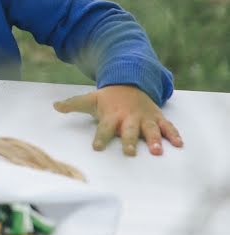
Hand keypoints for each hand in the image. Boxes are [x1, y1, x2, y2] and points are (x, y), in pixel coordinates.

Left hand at [54, 85, 182, 155]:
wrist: (130, 82)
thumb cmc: (108, 99)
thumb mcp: (90, 99)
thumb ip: (73, 105)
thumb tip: (55, 106)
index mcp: (112, 115)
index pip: (104, 128)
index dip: (100, 137)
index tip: (97, 147)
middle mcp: (129, 118)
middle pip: (129, 131)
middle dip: (129, 141)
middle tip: (130, 152)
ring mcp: (144, 118)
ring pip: (150, 130)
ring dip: (155, 140)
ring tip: (157, 151)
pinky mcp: (157, 117)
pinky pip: (167, 126)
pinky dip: (174, 134)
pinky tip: (179, 144)